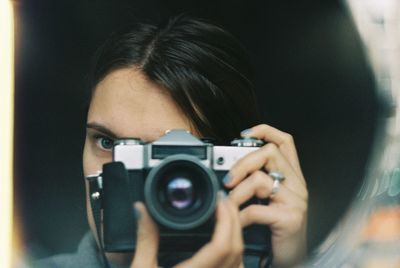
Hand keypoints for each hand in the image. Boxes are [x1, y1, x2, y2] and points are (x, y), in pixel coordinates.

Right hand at [130, 195, 243, 267]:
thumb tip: (142, 209)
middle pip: (236, 249)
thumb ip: (144, 239)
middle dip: (234, 220)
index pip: (222, 246)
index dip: (226, 220)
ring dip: (237, 234)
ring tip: (225, 216)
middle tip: (223, 201)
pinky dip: (235, 250)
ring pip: (240, 260)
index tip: (218, 201)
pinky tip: (225, 239)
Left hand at [226, 124, 307, 267]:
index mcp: (293, 176)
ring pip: (260, 179)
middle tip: (228, 179)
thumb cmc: (279, 229)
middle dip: (242, 163)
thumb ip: (258, 183)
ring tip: (230, 204)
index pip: (285, 141)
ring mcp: (296, 201)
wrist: (294, 258)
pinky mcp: (290, 219)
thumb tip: (230, 171)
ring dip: (237, 193)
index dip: (266, 131)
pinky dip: (242, 216)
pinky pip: (257, 209)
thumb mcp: (272, 200)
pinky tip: (240, 223)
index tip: (245, 133)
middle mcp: (297, 185)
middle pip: (270, 153)